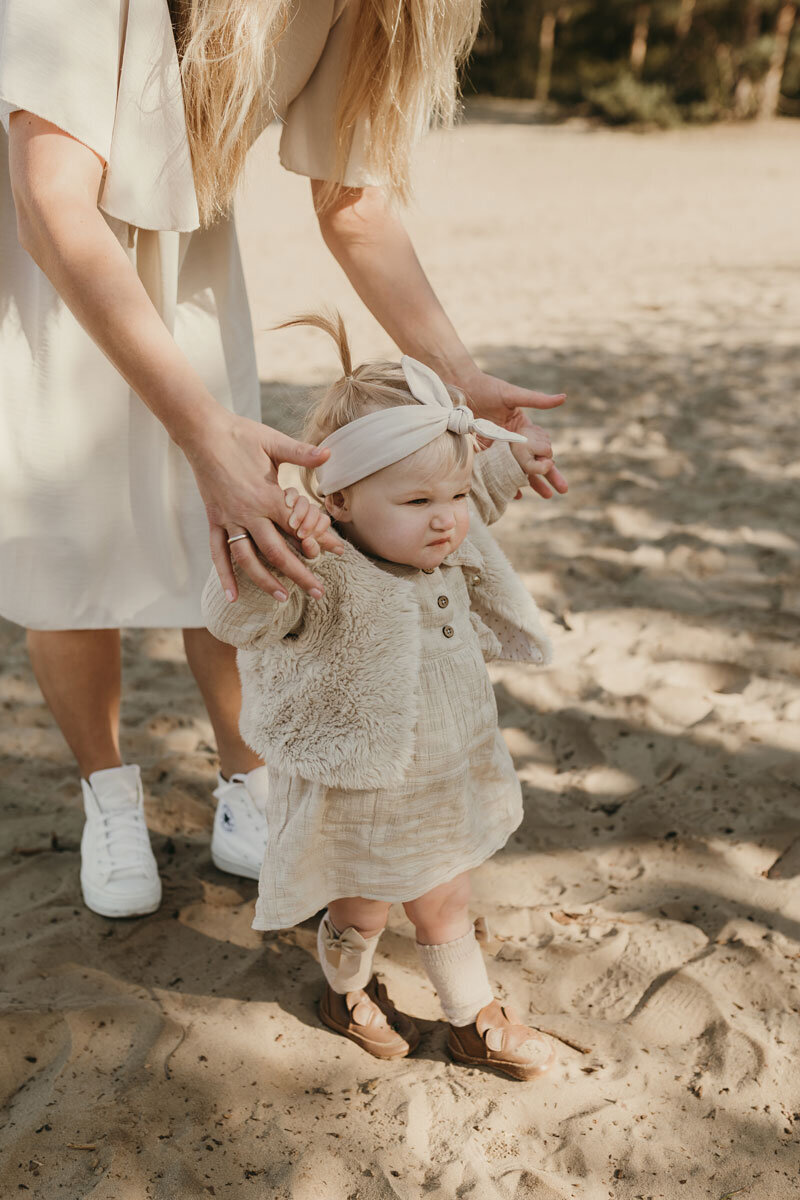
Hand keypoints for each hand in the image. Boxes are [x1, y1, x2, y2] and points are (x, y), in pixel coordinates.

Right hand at [183, 410, 343, 601]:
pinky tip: (232, 597)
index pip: (299, 527)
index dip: (320, 541)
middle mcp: (248, 513)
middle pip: (277, 552)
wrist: (202, 431)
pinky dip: (224, 576)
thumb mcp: (273, 442)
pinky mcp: (214, 520)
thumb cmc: (241, 435)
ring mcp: (229, 519)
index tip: (338, 553)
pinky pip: (218, 553)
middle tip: (318, 593)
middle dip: (299, 574)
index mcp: (267, 495)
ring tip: (282, 598)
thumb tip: (329, 453)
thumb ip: (301, 453)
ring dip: (265, 581)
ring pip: (248, 559)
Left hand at [458, 368, 567, 498]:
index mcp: (522, 430)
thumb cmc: (487, 388)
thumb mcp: (513, 395)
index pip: (541, 450)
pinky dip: (501, 483)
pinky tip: (510, 494)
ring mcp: (497, 450)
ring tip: (543, 496)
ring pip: (514, 471)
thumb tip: (563, 397)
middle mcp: (512, 442)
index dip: (550, 463)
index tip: (556, 475)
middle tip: (559, 493)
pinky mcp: (481, 454)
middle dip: (545, 478)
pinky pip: (493, 471)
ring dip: (526, 484)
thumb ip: (536, 400)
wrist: (460, 389)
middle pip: (531, 464)